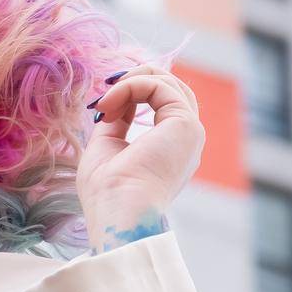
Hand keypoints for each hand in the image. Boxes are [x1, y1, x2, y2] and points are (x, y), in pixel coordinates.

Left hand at [78, 65, 204, 252]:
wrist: (117, 211)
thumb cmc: (107, 192)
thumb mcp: (107, 147)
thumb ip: (116, 121)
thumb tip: (115, 100)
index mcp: (170, 148)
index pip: (161, 103)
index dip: (132, 93)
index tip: (101, 106)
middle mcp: (185, 139)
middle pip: (171, 88)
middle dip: (135, 80)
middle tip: (105, 91)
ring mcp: (189, 131)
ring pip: (168, 82)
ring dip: (131, 81)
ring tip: (105, 101)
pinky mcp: (185, 124)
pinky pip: (159, 86)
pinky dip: (130, 86)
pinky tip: (109, 103)